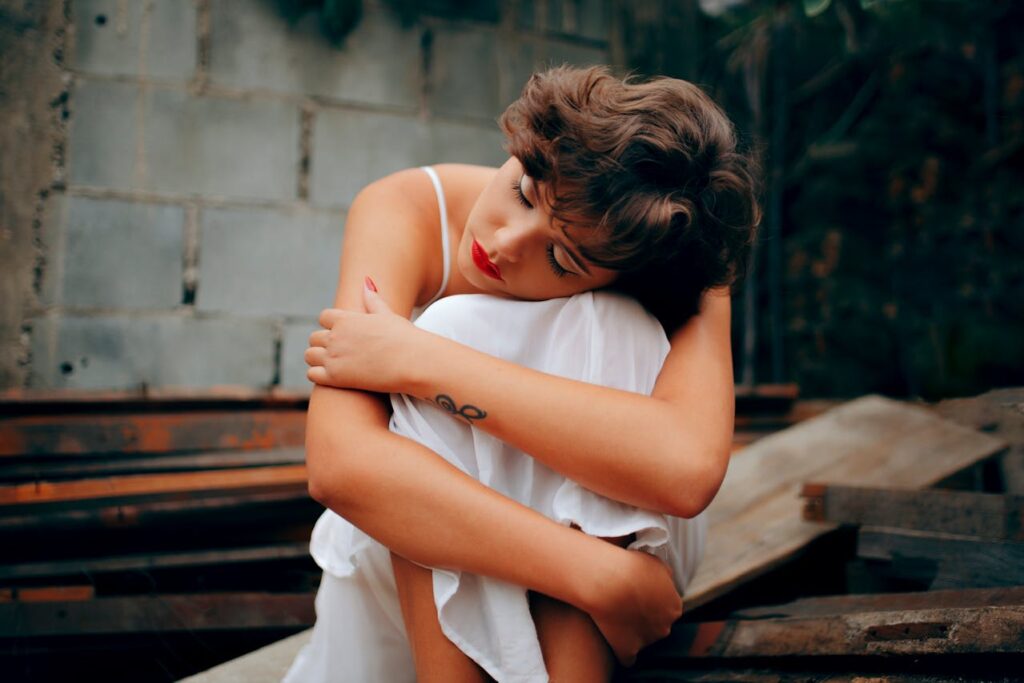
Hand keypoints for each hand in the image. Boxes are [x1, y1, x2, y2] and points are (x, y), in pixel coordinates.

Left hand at [305, 278, 424, 393]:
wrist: (413, 362)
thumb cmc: (405, 338)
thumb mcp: (387, 315)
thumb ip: (373, 300)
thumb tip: (366, 281)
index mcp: (347, 319)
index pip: (324, 317)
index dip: (330, 325)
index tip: (340, 333)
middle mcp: (336, 336)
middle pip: (314, 337)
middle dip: (323, 343)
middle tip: (338, 352)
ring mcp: (333, 357)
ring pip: (309, 355)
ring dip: (317, 359)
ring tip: (333, 364)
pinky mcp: (335, 377)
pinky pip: (312, 375)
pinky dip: (318, 375)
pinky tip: (333, 377)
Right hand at [589, 550, 682, 665]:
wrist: (608, 581)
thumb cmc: (631, 567)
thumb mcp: (656, 563)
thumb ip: (665, 577)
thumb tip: (665, 582)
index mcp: (674, 606)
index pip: (667, 608)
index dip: (651, 600)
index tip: (637, 593)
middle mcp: (665, 626)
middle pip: (657, 625)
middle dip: (644, 617)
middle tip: (625, 603)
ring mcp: (647, 640)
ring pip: (643, 639)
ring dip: (632, 631)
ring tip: (615, 615)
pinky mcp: (628, 651)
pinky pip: (627, 657)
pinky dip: (622, 650)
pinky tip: (614, 638)